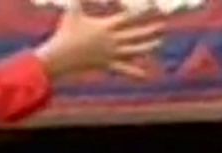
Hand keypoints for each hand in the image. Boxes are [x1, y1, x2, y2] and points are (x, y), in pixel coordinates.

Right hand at [35, 0, 163, 79]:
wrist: (59, 57)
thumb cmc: (64, 33)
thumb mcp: (71, 12)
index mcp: (106, 27)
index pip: (128, 17)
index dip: (141, 11)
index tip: (152, 7)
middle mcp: (111, 40)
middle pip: (136, 34)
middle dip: (150, 29)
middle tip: (162, 25)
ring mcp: (110, 53)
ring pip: (134, 50)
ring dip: (148, 46)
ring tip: (159, 42)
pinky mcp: (106, 64)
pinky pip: (124, 69)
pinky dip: (135, 72)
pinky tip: (146, 76)